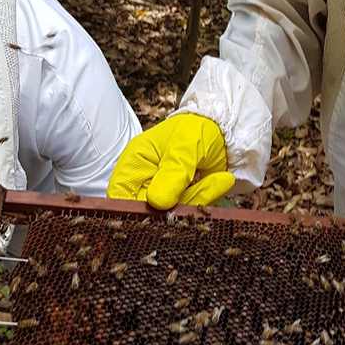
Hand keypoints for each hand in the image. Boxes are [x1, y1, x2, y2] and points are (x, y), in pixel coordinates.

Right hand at [108, 114, 234, 208]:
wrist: (225, 129)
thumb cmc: (198, 128)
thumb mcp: (186, 144)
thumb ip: (174, 171)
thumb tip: (158, 202)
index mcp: (134, 164)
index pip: (119, 195)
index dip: (131, 209)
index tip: (159, 209)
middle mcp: (145, 183)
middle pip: (146, 212)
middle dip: (173, 208)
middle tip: (199, 188)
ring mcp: (164, 196)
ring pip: (172, 216)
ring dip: (197, 200)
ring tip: (218, 177)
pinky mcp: (183, 203)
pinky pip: (191, 213)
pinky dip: (207, 200)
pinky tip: (220, 179)